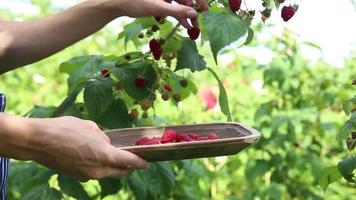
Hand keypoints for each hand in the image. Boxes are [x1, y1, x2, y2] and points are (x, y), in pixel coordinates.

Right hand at [1, 115, 147, 180]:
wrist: (38, 141)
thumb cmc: (65, 129)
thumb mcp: (90, 127)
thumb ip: (102, 137)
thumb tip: (105, 143)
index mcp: (105, 156)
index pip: (129, 162)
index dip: (139, 162)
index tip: (146, 162)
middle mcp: (98, 170)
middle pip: (119, 171)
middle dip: (127, 166)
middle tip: (131, 158)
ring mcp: (87, 175)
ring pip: (107, 173)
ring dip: (112, 166)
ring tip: (112, 154)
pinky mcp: (76, 176)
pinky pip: (94, 172)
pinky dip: (99, 166)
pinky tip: (94, 155)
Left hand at [98, 0, 205, 27]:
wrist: (119, 3)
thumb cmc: (137, 2)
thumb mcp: (158, 7)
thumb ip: (176, 11)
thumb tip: (193, 13)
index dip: (199, 1)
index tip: (205, 11)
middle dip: (193, 11)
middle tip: (198, 23)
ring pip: (180, 4)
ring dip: (186, 15)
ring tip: (192, 27)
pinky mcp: (160, 0)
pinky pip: (173, 7)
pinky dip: (178, 15)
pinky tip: (184, 24)